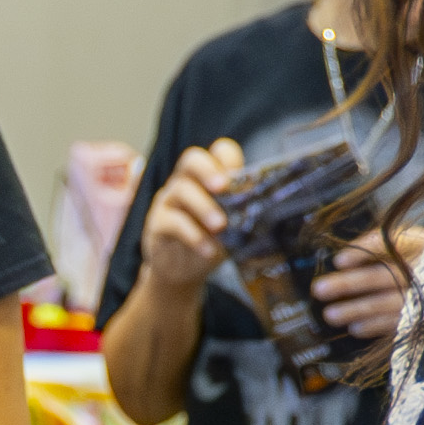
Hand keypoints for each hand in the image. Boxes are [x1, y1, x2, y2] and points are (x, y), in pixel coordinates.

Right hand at [133, 142, 238, 294]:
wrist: (180, 271)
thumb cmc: (210, 240)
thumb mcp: (231, 225)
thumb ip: (243, 211)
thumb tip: (266, 205)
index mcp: (208, 177)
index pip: (218, 152)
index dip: (228, 158)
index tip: (241, 178)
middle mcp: (186, 182)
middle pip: (192, 160)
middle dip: (208, 170)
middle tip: (223, 187)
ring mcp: (169, 200)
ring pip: (181, 190)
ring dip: (203, 206)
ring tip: (220, 226)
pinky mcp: (157, 224)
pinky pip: (172, 222)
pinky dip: (193, 235)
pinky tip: (208, 249)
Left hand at [311, 218, 423, 345]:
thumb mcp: (410, 243)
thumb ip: (380, 246)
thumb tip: (343, 261)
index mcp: (423, 243)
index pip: (393, 243)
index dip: (365, 251)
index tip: (339, 260)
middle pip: (384, 276)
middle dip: (350, 284)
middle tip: (320, 290)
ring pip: (387, 303)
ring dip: (357, 310)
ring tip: (330, 314)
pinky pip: (398, 323)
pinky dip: (375, 326)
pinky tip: (355, 328)